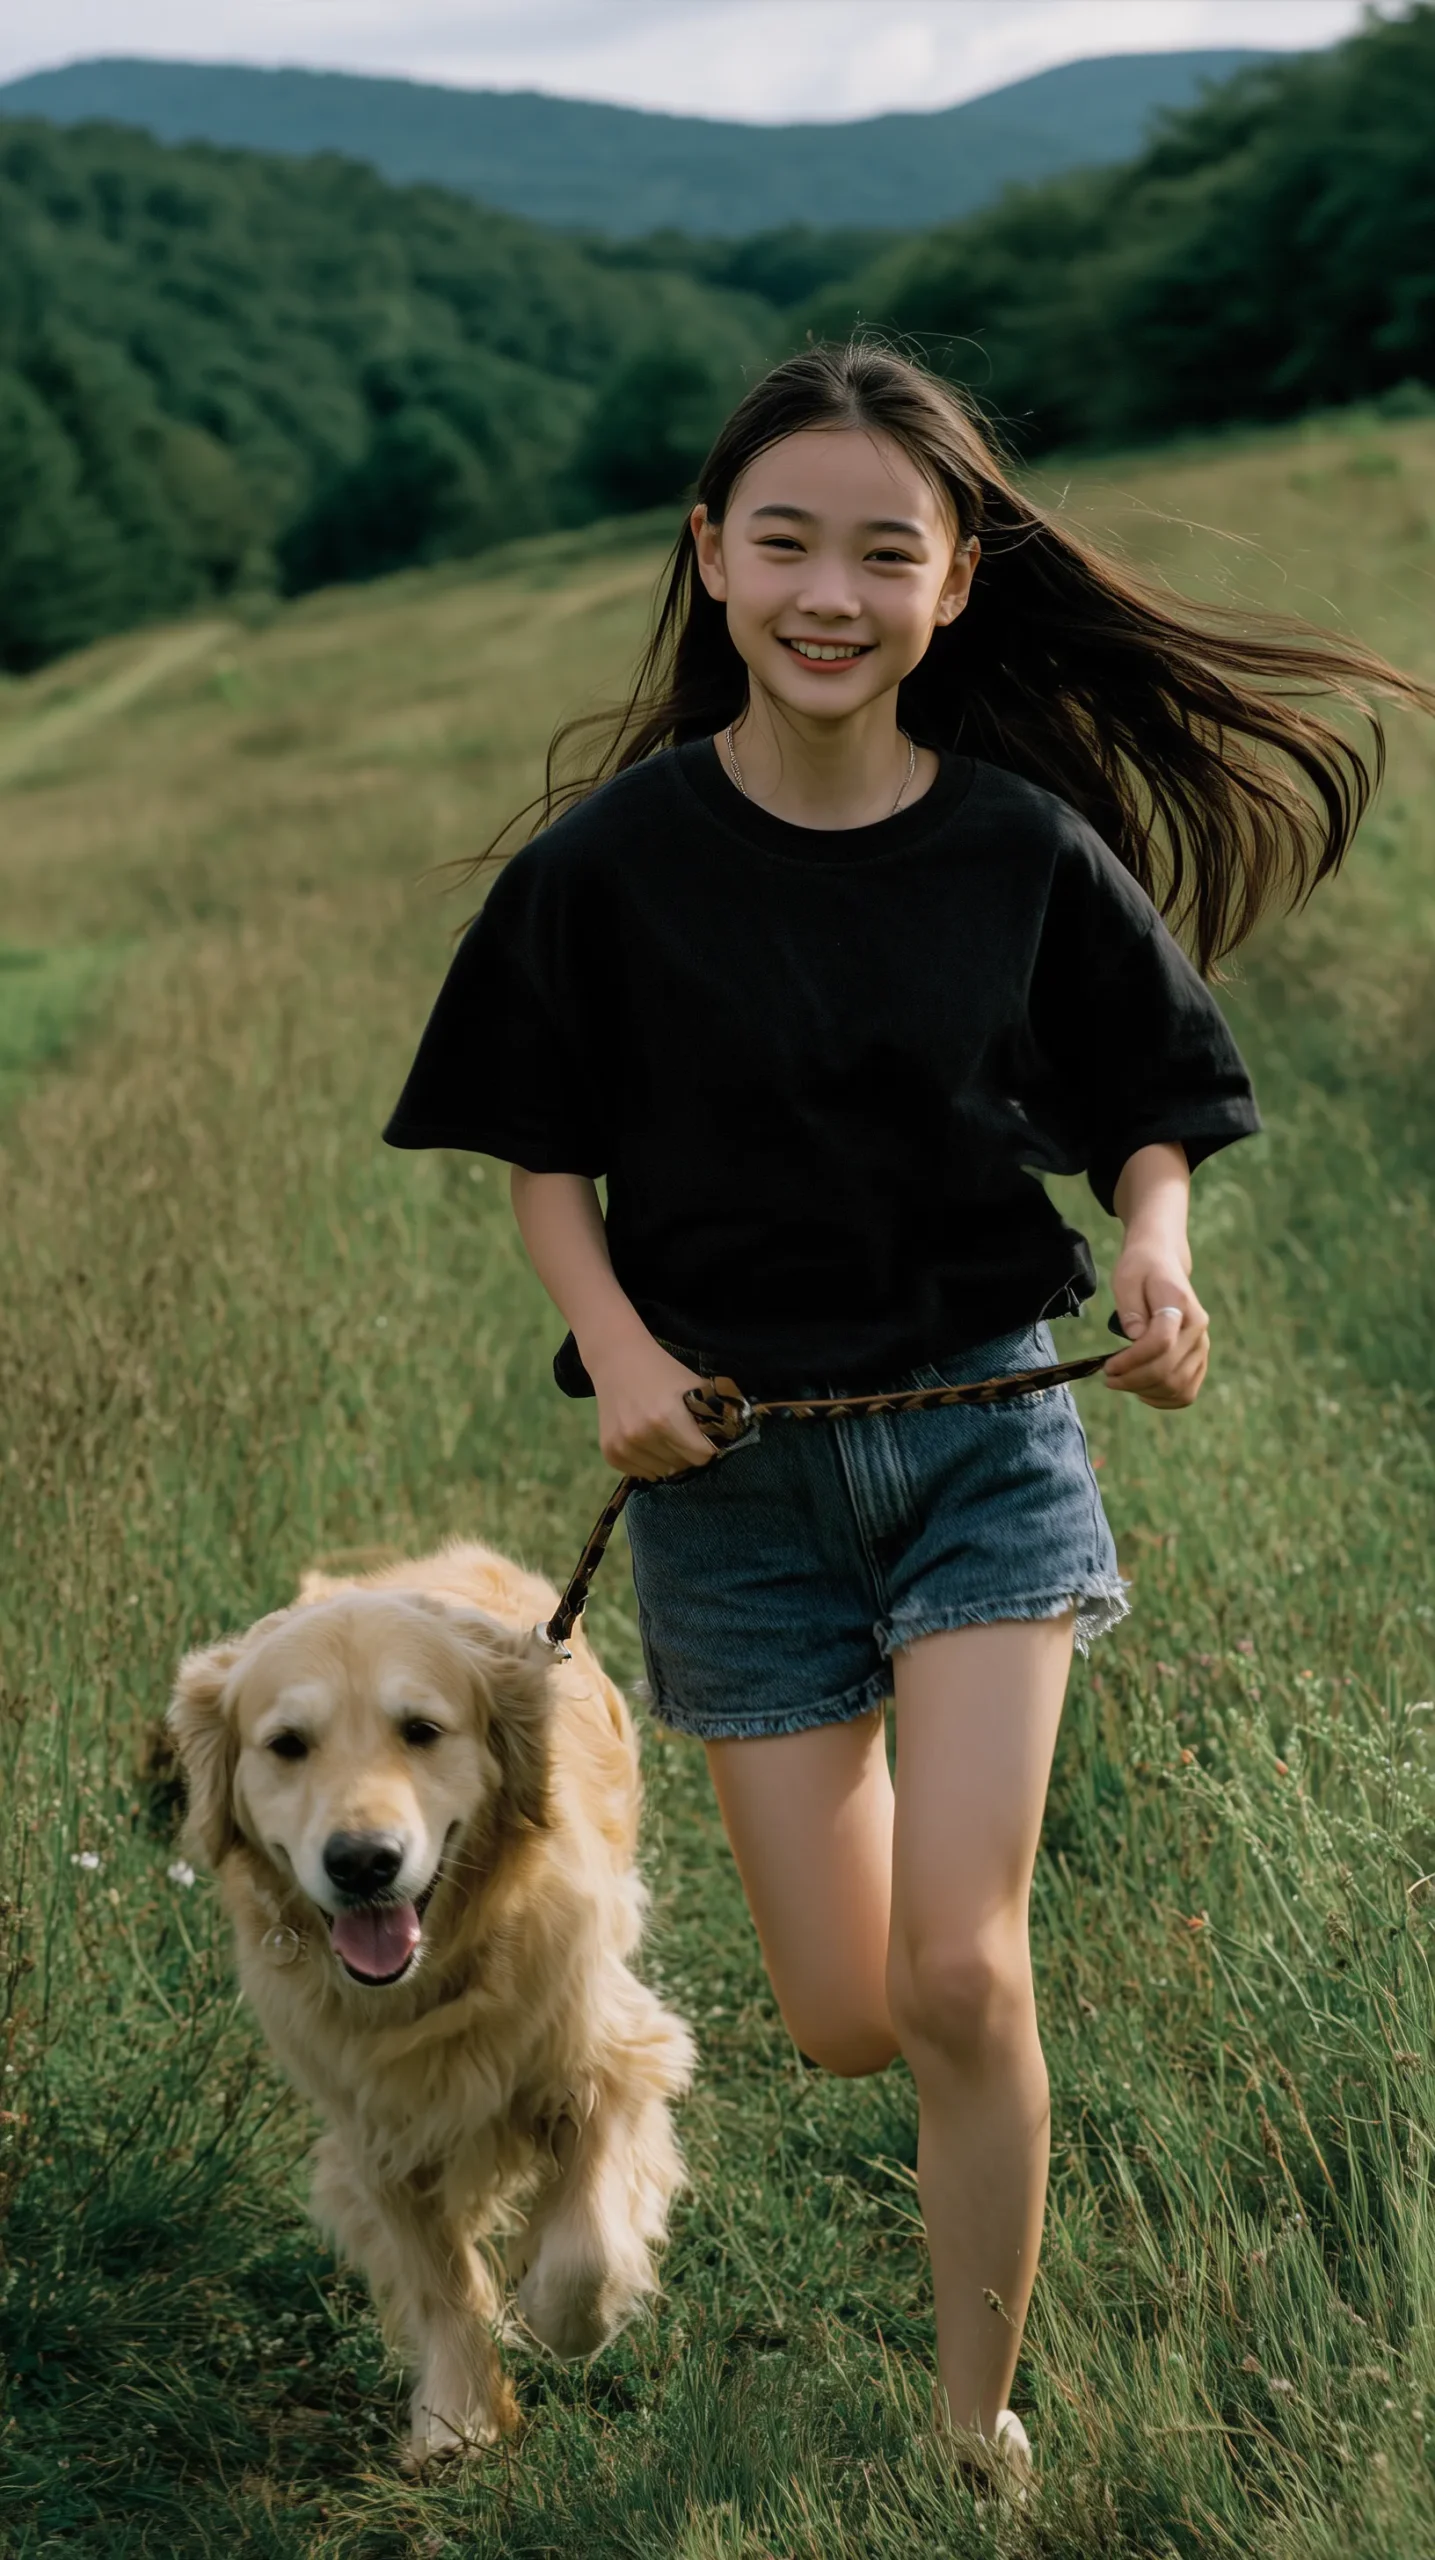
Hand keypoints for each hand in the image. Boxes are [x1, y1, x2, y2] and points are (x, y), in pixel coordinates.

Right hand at [584, 1333, 719, 1478]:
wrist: (617, 1361)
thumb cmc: (662, 1371)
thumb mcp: (694, 1385)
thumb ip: (715, 1412)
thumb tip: (733, 1438)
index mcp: (667, 1417)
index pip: (701, 1456)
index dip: (707, 1447)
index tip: (704, 1438)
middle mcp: (643, 1435)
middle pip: (682, 1466)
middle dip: (687, 1453)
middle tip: (682, 1435)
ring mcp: (624, 1445)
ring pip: (662, 1472)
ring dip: (668, 1460)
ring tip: (663, 1437)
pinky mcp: (610, 1452)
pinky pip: (640, 1473)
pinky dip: (648, 1463)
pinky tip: (647, 1442)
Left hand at [1103, 1250, 1209, 1408]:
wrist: (1163, 1264)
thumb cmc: (1140, 1271)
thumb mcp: (1126, 1279)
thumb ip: (1130, 1308)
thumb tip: (1134, 1337)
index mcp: (1180, 1304)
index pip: (1160, 1343)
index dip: (1132, 1361)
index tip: (1108, 1366)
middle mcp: (1198, 1328)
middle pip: (1168, 1369)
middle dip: (1133, 1380)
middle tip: (1108, 1378)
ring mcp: (1202, 1346)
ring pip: (1178, 1386)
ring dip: (1145, 1391)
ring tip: (1121, 1382)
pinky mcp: (1199, 1359)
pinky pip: (1187, 1392)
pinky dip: (1164, 1399)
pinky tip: (1142, 1393)